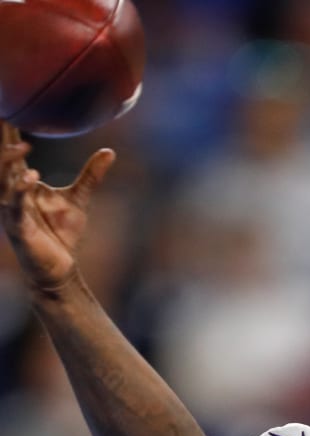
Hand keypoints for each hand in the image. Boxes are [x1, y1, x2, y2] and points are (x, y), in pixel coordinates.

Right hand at [0, 122, 114, 292]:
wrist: (60, 269)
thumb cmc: (62, 234)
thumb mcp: (79, 199)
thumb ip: (91, 175)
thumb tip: (109, 152)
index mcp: (21, 181)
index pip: (11, 149)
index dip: (9, 128)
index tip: (11, 103)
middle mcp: (9, 190)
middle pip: (1, 158)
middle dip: (2, 138)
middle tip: (6, 113)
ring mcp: (10, 208)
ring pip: (1, 178)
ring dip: (9, 161)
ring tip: (25, 146)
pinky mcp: (16, 226)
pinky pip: (13, 204)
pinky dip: (20, 190)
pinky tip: (30, 177)